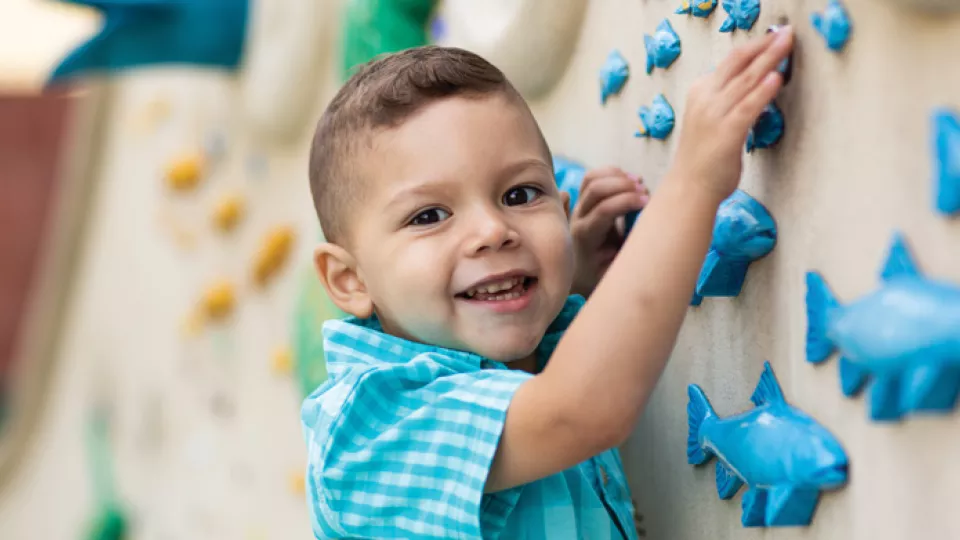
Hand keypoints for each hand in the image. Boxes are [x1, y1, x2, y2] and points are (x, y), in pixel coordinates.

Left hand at [569, 167, 648, 296]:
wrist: (585, 272)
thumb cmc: (605, 272)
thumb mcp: (617, 269)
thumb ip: (628, 252)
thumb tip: (648, 233)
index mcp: (586, 237)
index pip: (603, 211)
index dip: (626, 202)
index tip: (647, 202)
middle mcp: (578, 219)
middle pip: (595, 190)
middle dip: (623, 185)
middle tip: (645, 191)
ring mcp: (578, 207)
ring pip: (591, 179)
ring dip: (617, 176)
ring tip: (638, 183)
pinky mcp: (583, 199)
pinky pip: (592, 177)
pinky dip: (613, 172)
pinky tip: (630, 180)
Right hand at [670, 26, 793, 201]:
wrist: (689, 188)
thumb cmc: (701, 159)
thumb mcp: (708, 120)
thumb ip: (726, 102)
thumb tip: (754, 88)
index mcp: (700, 93)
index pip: (729, 62)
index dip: (753, 47)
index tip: (771, 38)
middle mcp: (705, 99)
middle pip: (738, 63)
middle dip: (764, 45)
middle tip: (785, 33)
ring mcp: (714, 115)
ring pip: (745, 80)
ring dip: (769, 59)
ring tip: (786, 44)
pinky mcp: (727, 132)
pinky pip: (748, 106)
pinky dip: (763, 91)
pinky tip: (776, 78)